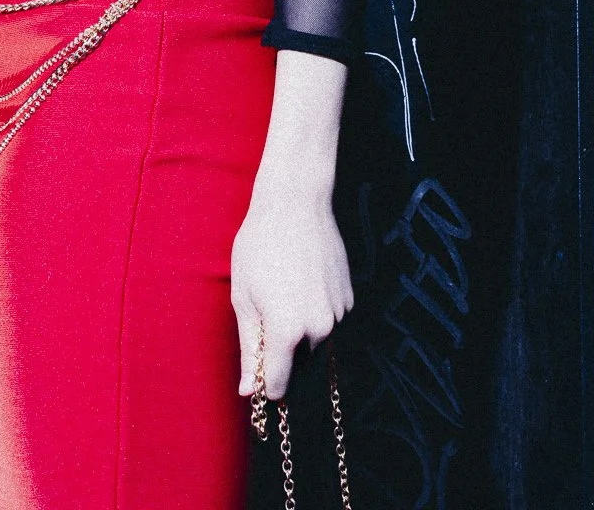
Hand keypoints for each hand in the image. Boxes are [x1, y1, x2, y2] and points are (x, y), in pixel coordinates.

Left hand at [232, 178, 353, 400]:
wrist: (296, 202)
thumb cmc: (260, 246)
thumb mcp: (244, 297)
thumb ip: (249, 349)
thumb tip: (249, 392)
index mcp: (288, 331)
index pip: (278, 386)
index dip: (263, 383)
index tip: (254, 368)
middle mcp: (319, 329)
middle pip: (297, 365)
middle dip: (281, 354)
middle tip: (264, 312)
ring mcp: (338, 313)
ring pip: (314, 342)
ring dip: (299, 333)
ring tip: (282, 289)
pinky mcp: (349, 298)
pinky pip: (328, 321)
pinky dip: (314, 313)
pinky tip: (300, 282)